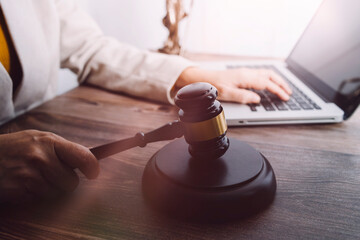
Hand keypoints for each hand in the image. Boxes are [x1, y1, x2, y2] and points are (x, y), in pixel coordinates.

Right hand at [0, 130, 98, 203]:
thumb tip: (90, 160)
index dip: (92, 167)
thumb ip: (61, 149)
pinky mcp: (19, 190)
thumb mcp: (38, 139)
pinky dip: (33, 196)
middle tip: (50, 175)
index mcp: (49, 141)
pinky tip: (22, 184)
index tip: (94, 174)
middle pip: (71, 182)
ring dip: (47, 190)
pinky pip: (38, 200)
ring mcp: (29, 174)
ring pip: (55, 194)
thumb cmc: (15, 148)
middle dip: (64, 182)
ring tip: (31, 177)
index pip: (83, 156)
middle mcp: (41, 157)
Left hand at [175, 67, 291, 103]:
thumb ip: (243, 97)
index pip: (266, 83)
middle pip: (270, 75)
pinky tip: (269, 83)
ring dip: (276, 79)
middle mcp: (247, 72)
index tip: (285, 97)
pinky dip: (269, 78)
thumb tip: (257, 99)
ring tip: (283, 88)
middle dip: (281, 83)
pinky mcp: (242, 74)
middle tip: (289, 92)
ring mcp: (245, 72)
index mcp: (245, 77)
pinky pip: (260, 74)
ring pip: (266, 73)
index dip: (278, 90)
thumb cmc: (213, 85)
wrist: (203, 78)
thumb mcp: (227, 94)